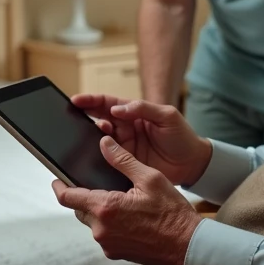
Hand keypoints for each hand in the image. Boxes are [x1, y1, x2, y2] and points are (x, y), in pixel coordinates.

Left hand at [52, 135, 201, 264]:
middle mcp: (101, 229)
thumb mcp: (149, 178)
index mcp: (106, 208)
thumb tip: (104, 144)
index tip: (56, 180)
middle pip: (79, 209)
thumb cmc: (172, 213)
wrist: (187, 245)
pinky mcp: (115, 253)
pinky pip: (104, 234)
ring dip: (99, 211)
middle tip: (97, 184)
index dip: (58, 187)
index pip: (67, 197)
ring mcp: (107, 244)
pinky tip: (129, 217)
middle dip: (84, 196)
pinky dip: (110, 224)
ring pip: (92, 222)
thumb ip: (123, 160)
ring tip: (120, 199)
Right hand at [72, 94, 211, 186]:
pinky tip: (90, 156)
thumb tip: (118, 109)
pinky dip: (97, 156)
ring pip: (100, 139)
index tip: (76, 101)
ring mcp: (124, 146)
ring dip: (90, 137)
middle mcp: (125, 127)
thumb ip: (144, 108)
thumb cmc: (182, 136)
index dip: (91, 101)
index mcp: (134, 112)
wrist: (193, 164)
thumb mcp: (167, 116)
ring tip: (83, 136)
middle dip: (83, 117)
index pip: (108, 103)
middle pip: (99, 119)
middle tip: (70, 118)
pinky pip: (107, 158)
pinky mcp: (125, 162)